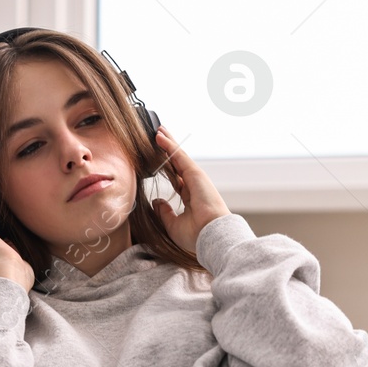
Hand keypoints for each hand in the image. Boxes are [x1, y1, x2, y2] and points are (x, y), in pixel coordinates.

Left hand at [151, 126, 229, 253]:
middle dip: (168, 151)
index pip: (176, 179)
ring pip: (178, 156)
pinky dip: (169, 145)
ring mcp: (195, 179)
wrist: (210, 235)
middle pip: (177, 164)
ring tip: (158, 131)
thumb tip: (156, 202)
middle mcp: (193, 186)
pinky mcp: (195, 173)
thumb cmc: (196, 235)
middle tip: (158, 138)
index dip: (167, 169)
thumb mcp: (173, 225)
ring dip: (168, 143)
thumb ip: (164, 213)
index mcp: (191, 199)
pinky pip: (178, 156)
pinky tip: (159, 136)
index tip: (158, 160)